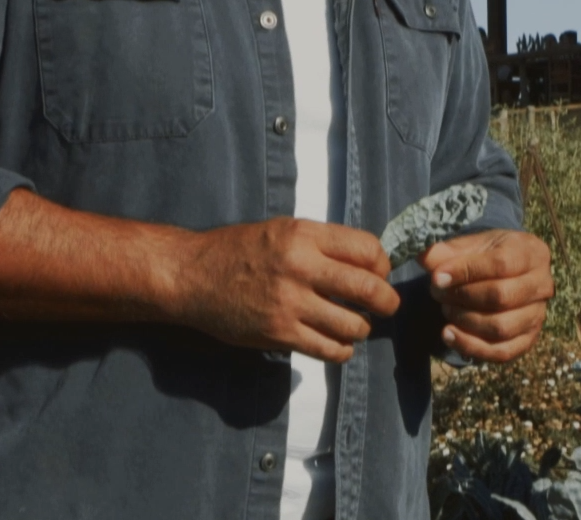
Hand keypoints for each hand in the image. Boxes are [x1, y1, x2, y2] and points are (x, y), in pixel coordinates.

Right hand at [170, 218, 399, 362]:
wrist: (193, 276)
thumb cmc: (239, 250)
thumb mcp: (282, 230)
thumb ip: (322, 244)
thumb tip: (368, 262)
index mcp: (304, 235)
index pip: (367, 250)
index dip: (382, 264)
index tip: (379, 273)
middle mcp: (301, 267)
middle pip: (368, 289)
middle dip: (387, 301)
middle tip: (387, 305)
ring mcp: (290, 303)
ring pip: (353, 325)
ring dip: (362, 328)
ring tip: (356, 325)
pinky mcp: (279, 334)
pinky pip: (329, 349)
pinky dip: (342, 350)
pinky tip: (338, 343)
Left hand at [420, 230, 553, 362]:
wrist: (506, 271)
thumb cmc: (488, 254)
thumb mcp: (471, 243)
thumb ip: (448, 250)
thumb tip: (424, 258)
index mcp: (532, 252)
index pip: (501, 264)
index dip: (466, 271)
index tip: (437, 276)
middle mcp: (543, 285)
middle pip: (502, 297)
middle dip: (463, 297)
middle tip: (437, 292)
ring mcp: (538, 315)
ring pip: (501, 327)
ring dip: (465, 321)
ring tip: (445, 308)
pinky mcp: (528, 340)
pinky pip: (501, 352)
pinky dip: (471, 346)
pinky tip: (448, 334)